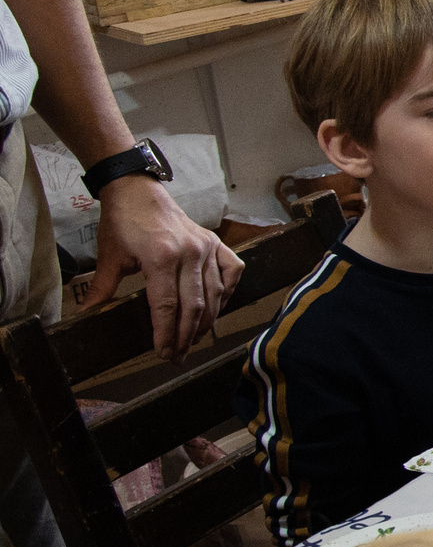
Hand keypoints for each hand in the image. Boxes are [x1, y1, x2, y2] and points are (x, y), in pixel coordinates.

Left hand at [88, 177, 241, 361]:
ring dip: (207, 321)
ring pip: (215, 294)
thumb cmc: (122, 222)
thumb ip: (103, 289)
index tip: (163, 353)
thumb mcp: (109, 257)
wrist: (137, 190)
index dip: (166, 333)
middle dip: (186, 335)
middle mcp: (190, 253)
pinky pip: (231, 271)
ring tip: (195, 339)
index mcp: (161, 257)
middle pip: (194, 305)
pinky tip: (218, 306)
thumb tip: (87, 316)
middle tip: (178, 355)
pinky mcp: (215, 242)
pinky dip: (228, 292)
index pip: (168, 306)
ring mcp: (205, 247)